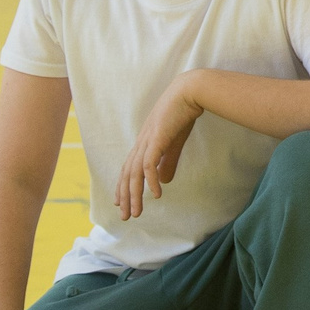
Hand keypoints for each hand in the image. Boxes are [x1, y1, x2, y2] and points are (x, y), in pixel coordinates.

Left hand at [114, 74, 201, 219]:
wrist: (189, 92)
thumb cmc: (181, 115)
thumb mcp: (174, 143)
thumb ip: (168, 162)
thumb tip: (163, 181)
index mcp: (144, 143)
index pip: (128, 169)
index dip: (123, 187)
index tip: (121, 203)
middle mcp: (141, 143)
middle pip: (127, 174)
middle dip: (125, 197)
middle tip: (126, 216)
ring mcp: (148, 141)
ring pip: (135, 173)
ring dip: (134, 194)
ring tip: (136, 212)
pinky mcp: (157, 139)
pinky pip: (149, 164)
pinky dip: (150, 181)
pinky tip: (156, 194)